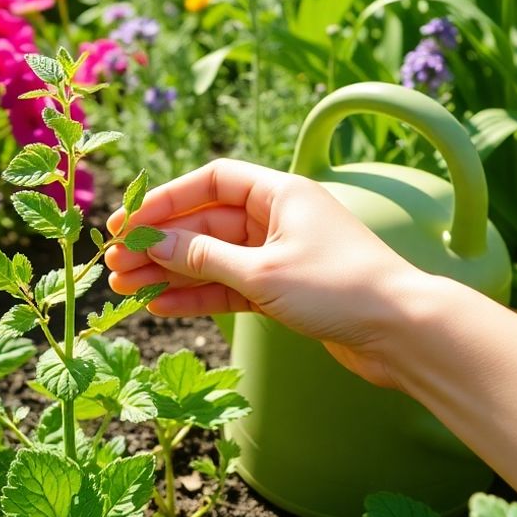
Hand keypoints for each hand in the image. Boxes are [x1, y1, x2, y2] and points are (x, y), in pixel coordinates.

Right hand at [105, 159, 434, 386]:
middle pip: (205, 222)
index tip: (127, 221)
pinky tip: (160, 306)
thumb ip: (203, 257)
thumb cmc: (339, 289)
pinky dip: (196, 296)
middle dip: (159, 242)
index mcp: (280, 193)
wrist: (402, 334)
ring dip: (169, 272)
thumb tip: (150, 240)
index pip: (211, 181)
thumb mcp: (262, 271)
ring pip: (212, 258)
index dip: (166, 199)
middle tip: (114, 262)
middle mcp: (278, 218)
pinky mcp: (282, 291)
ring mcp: (279, 255)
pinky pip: (227, 287)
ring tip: (124, 288)